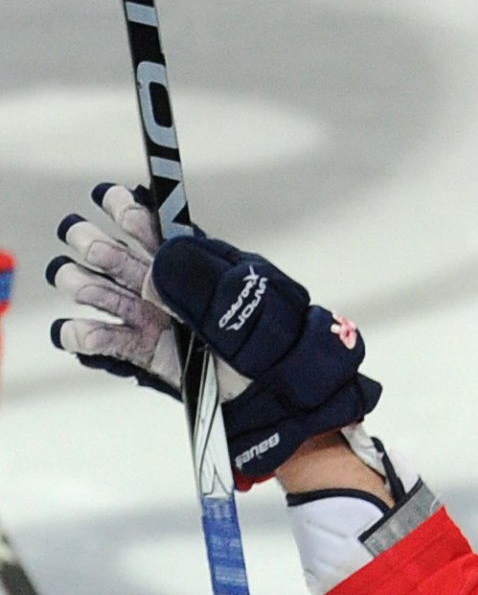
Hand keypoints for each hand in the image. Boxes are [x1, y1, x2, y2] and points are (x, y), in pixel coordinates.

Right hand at [49, 182, 381, 482]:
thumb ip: (201, 280)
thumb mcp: (246, 302)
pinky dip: (81, 333)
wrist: (279, 396)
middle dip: (94, 244)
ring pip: (91, 287)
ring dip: (83, 284)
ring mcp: (147, 319)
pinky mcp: (140, 353)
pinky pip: (96, 337)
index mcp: (189, 264)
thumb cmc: (271, 342)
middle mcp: (161, 287)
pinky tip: (87, 331)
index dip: (125, 208)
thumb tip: (156, 262)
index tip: (110, 199)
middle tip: (108, 257)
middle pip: (107, 251)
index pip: (149, 226)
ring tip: (103, 295)